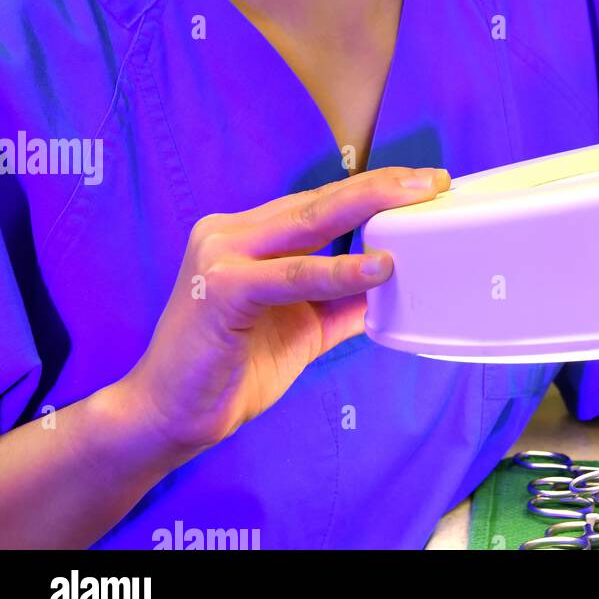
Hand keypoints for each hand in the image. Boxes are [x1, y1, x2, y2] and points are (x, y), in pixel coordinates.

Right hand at [119, 166, 450, 456]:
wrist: (166, 417)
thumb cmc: (230, 369)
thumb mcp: (303, 325)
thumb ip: (342, 300)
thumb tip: (396, 283)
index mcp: (248, 234)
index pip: (322, 202)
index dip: (374, 191)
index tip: (424, 185)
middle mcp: (231, 232)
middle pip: (321, 201)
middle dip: (383, 188)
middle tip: (433, 181)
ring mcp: (222, 255)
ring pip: (310, 222)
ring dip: (370, 210)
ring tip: (418, 206)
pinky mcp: (222, 289)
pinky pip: (293, 275)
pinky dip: (339, 270)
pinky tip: (380, 267)